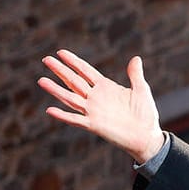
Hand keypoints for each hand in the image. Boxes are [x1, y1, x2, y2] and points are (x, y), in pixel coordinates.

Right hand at [39, 50, 165, 163]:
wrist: (147, 136)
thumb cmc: (145, 114)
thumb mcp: (141, 90)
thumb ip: (135, 75)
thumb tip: (135, 58)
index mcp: (105, 87)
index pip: (85, 71)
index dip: (73, 61)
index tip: (60, 52)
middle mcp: (96, 98)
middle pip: (73, 81)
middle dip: (60, 70)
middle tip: (45, 59)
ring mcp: (93, 111)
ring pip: (70, 98)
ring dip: (55, 89)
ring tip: (41, 80)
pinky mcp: (94, 125)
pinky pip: (76, 119)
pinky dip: (63, 115)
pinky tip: (50, 110)